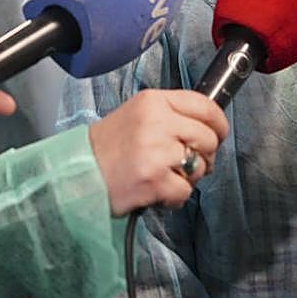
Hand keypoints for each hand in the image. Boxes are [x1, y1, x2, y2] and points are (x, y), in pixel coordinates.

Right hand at [89, 90, 229, 215]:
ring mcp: (156, 151)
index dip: (219, 123)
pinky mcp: (154, 179)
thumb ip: (171, 114)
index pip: (204, 105)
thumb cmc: (109, 146)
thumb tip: (208, 125)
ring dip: (189, 176)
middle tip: (188, 162)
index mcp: (154, 101)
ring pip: (200, 165)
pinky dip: (174, 196)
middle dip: (205, 155)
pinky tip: (157, 190)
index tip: (219, 134)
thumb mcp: (138, 114)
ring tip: (166, 175)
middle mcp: (157, 122)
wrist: (78, 173)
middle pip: (208, 138)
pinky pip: (185, 190)